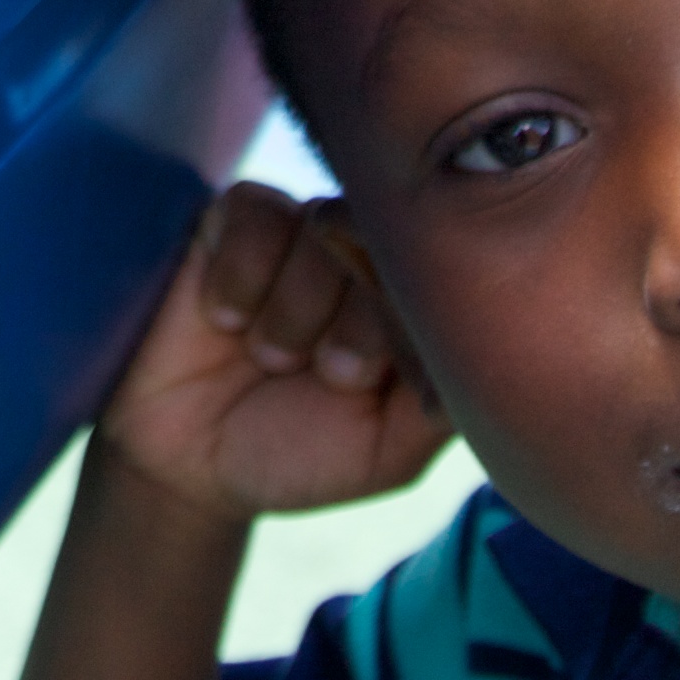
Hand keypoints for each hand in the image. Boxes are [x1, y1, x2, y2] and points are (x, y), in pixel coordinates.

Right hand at [94, 183, 454, 519]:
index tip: (372, 386)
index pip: (445, 271)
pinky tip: (224, 322)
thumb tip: (492, 339)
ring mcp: (299, 230)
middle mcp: (363, 253)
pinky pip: (255, 215)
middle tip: (326, 377)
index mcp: (412, 301)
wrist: (186, 464)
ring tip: (268, 358)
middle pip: (389, 240)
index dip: (410, 326)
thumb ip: (446, 396)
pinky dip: (241, 282)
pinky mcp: (231, 217)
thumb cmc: (297, 453)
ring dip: (292, 314)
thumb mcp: (391, 448)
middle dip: (357, 326)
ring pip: (322, 227)